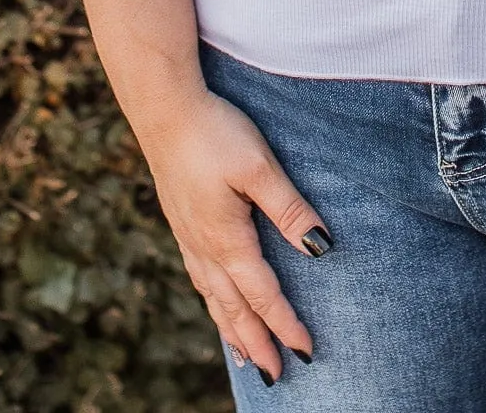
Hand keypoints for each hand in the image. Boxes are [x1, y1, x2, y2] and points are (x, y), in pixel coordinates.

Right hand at [140, 88, 330, 383]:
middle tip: (278, 377)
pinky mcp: (181, 221)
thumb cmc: (215, 132)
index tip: (307, 351)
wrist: (163, 108)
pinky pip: (199, 277)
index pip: (263, 294)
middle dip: (258, 343)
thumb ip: (290, 210)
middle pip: (234, 308)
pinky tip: (215, 300)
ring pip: (213, 297)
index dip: (286, 324)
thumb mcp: (259, 168)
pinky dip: (212, 302)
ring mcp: (188, 236)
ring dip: (232, 329)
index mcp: (227, 239)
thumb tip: (322, 249)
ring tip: (246, 357)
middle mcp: (204, 247)